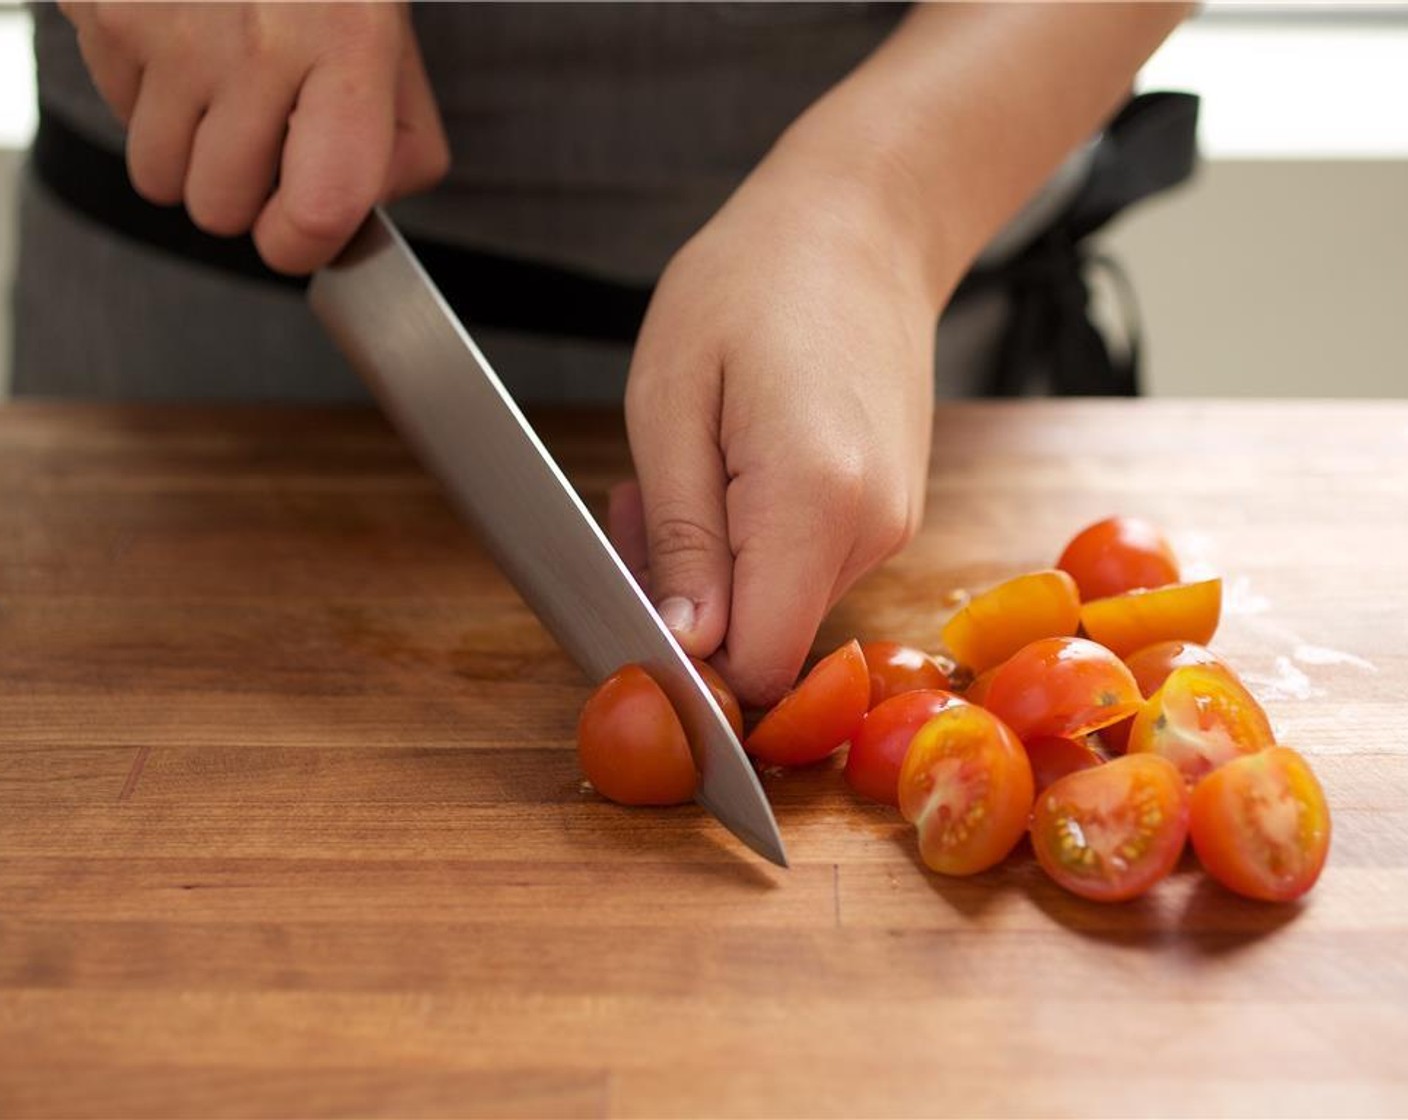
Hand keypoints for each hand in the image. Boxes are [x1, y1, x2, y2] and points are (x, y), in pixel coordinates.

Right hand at [60, 2, 448, 273]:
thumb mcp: (392, 44)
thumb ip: (401, 148)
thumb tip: (352, 226)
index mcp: (350, 48)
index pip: (319, 211)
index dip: (302, 246)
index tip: (300, 230)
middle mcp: (260, 39)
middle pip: (222, 211)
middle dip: (239, 194)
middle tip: (259, 133)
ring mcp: (173, 26)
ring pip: (160, 179)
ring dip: (187, 155)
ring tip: (219, 88)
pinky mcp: (105, 10)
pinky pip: (117, 112)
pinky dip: (146, 97)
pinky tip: (182, 43)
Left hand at [611, 153, 940, 707]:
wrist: (862, 225)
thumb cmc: (751, 285)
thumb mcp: (671, 402)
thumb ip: (682, 537)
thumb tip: (688, 644)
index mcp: (813, 500)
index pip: (759, 661)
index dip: (692, 660)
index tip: (638, 598)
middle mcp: (872, 527)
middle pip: (768, 638)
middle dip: (691, 603)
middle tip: (639, 510)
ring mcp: (892, 522)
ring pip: (785, 605)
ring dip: (718, 565)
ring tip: (686, 469)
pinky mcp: (892, 510)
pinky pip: (810, 565)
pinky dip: (756, 541)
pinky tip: (731, 467)